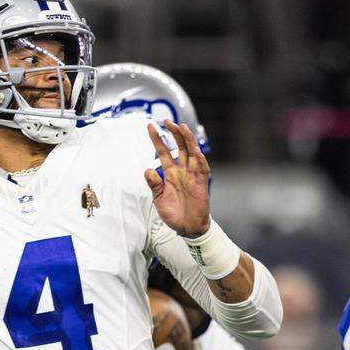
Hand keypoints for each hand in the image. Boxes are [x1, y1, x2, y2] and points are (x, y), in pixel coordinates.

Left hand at [144, 120, 209, 236]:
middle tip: (167, 120)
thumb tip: (147, 169)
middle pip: (179, 147)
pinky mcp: (201, 183)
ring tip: (182, 127)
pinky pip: (202, 169)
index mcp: (170, 173)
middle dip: (174, 133)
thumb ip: (154, 184)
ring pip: (191, 153)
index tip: (150, 126)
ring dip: (187, 140)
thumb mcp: (159, 199)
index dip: (157, 139)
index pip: (163, 151)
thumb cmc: (173, 214)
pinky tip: (195, 150)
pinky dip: (199, 159)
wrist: (187, 228)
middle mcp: (182, 171)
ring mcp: (192, 176)